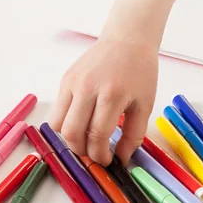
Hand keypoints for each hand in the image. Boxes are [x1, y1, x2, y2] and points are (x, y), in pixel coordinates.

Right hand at [49, 38, 157, 165]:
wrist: (127, 41)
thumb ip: (133, 135)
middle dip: (82, 151)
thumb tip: (122, 159)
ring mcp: (73, 83)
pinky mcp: (65, 80)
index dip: (100, 154)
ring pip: (58, 124)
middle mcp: (88, 88)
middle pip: (72, 133)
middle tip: (95, 154)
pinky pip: (57, 110)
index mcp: (112, 95)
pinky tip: (82, 123)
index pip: (97, 135)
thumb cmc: (140, 73)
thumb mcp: (145, 105)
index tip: (107, 161)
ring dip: (70, 139)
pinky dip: (66, 123)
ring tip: (86, 140)